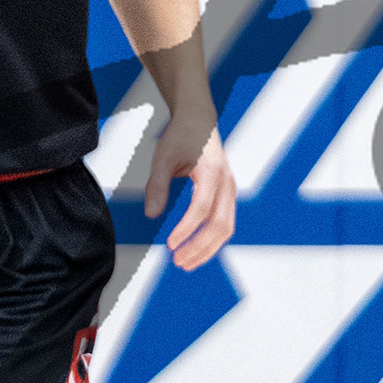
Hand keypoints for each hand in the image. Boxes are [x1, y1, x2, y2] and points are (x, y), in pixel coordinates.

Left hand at [144, 109, 236, 270]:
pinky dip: (211, 240)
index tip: (170, 244)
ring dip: (207, 249)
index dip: (186, 230)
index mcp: (213, 172)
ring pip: (226, 228)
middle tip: (178, 261)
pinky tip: (195, 249)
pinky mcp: (228, 195)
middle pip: (220, 225)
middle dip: (200, 247)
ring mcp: (231, 189)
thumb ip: (157, 185)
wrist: (199, 121)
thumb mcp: (163, 157)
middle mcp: (227, 183)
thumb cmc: (183, 135)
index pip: (201, 209)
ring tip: (187, 262)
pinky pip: (224, 223)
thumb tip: (152, 214)